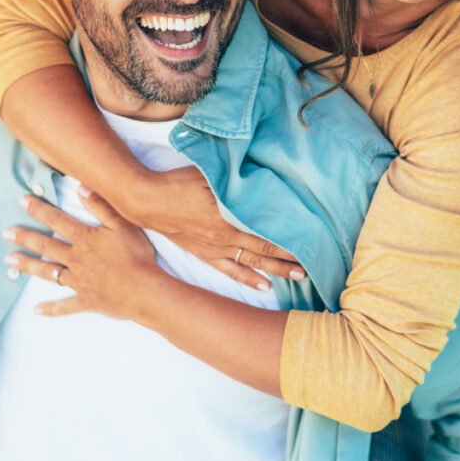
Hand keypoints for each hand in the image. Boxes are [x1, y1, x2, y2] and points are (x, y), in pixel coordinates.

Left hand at [4, 191, 160, 318]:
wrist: (143, 290)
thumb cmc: (135, 257)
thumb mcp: (122, 225)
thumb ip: (101, 206)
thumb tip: (81, 188)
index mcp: (84, 240)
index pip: (57, 221)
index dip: (39, 210)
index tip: (23, 201)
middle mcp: (76, 259)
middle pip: (46, 246)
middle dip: (25, 238)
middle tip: (6, 233)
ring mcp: (79, 281)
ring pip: (48, 272)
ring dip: (28, 266)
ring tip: (10, 261)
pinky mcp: (86, 300)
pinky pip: (65, 306)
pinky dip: (51, 309)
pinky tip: (36, 310)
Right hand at [123, 167, 305, 289]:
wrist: (147, 201)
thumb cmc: (179, 183)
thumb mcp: (209, 174)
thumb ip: (234, 180)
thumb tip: (258, 178)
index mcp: (229, 219)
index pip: (267, 234)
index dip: (289, 241)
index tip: (309, 243)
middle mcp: (225, 238)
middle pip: (265, 252)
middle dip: (289, 260)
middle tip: (312, 266)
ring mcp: (215, 249)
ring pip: (252, 264)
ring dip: (276, 271)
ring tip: (298, 277)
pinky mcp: (204, 253)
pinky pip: (230, 270)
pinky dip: (247, 279)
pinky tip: (263, 286)